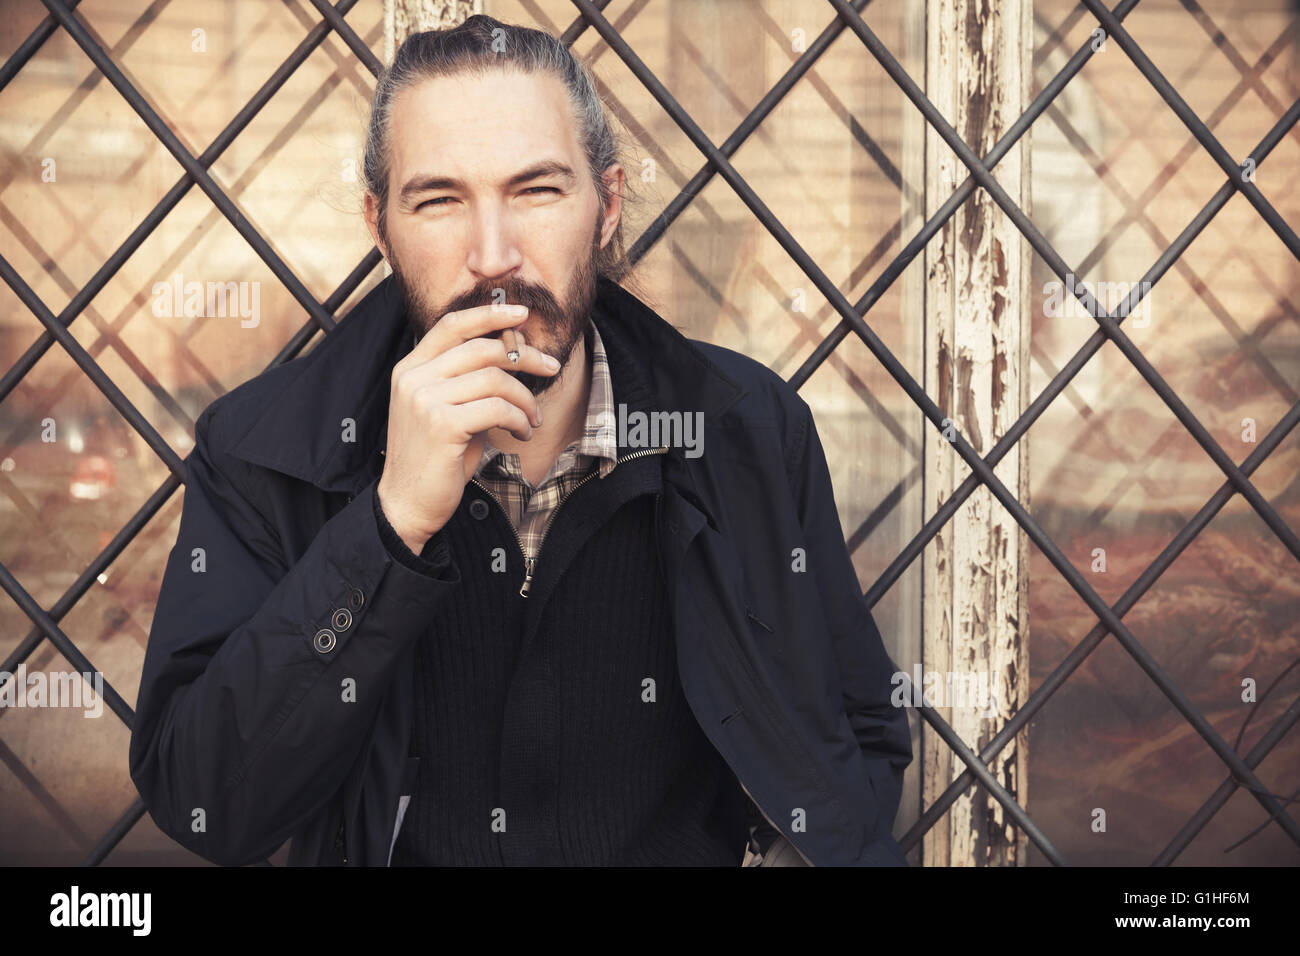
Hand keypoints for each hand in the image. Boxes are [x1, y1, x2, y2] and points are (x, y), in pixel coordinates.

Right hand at [376, 303, 560, 552]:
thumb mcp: (444, 409)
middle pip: (482, 348)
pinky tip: (522, 433)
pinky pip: (498, 408)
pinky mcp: (442, 424)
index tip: (522, 313)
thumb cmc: (434, 458)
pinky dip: (519, 419)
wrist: (407, 503)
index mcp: (410, 368)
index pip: (452, 325)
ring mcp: (425, 400)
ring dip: (525, 399)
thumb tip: (512, 353)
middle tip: (551, 367)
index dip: (489, 314)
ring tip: (532, 420)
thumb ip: (466, 380)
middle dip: (525, 356)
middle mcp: (414, 378)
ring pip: (495, 379)